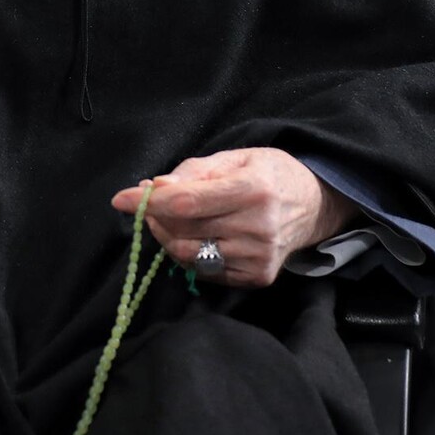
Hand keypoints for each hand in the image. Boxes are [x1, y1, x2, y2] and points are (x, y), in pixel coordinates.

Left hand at [109, 148, 352, 287]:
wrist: (313, 205)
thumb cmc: (268, 174)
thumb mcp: (235, 157)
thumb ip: (193, 171)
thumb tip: (154, 188)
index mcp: (253, 189)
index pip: (187, 202)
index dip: (149, 202)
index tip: (120, 199)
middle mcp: (259, 227)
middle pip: (184, 231)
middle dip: (156, 218)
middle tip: (149, 205)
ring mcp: (260, 256)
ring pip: (190, 255)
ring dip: (169, 238)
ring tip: (171, 220)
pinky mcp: (258, 276)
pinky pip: (206, 272)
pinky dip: (190, 255)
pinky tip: (197, 237)